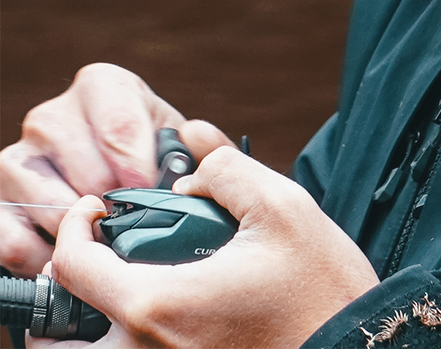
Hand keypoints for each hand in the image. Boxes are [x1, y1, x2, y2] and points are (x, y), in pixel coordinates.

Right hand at [0, 63, 229, 275]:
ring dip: (80, 234)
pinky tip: (69, 262)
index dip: (138, 168)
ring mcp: (18, 159)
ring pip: (45, 205)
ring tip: (106, 244)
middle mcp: (52, 116)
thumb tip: (195, 136)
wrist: (116, 179)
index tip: (148, 193)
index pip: (117, 126)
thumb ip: (205, 145)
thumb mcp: (181, 143)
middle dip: (115, 205)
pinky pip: (9, 238)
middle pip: (85, 171)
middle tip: (135, 223)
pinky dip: (40, 258)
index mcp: (102, 87)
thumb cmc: (153, 156)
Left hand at [46, 147, 379, 347]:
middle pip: (64, 332)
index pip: (73, 267)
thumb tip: (190, 166)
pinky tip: (164, 313)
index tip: (96, 208)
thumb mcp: (283, 209)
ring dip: (94, 323)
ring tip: (125, 291)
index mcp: (157, 306)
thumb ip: (227, 170)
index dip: (75, 226)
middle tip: (105, 258)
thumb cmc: (320, 291)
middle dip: (74, 291)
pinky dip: (126, 337)